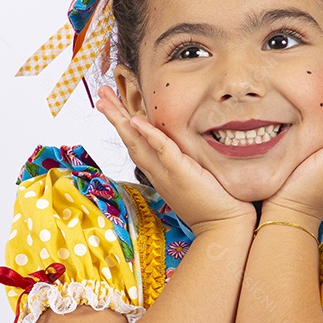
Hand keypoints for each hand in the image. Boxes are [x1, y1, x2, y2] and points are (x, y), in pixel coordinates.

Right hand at [96, 86, 255, 235]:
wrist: (222, 227)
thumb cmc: (213, 203)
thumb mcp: (192, 178)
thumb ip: (183, 162)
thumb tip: (183, 145)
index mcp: (158, 172)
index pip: (136, 143)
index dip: (123, 124)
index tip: (111, 106)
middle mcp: (157, 172)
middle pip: (129, 140)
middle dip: (114, 116)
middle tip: (99, 95)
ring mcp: (166, 173)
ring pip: (137, 143)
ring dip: (121, 120)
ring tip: (107, 102)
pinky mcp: (181, 173)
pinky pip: (163, 150)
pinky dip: (149, 134)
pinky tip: (137, 120)